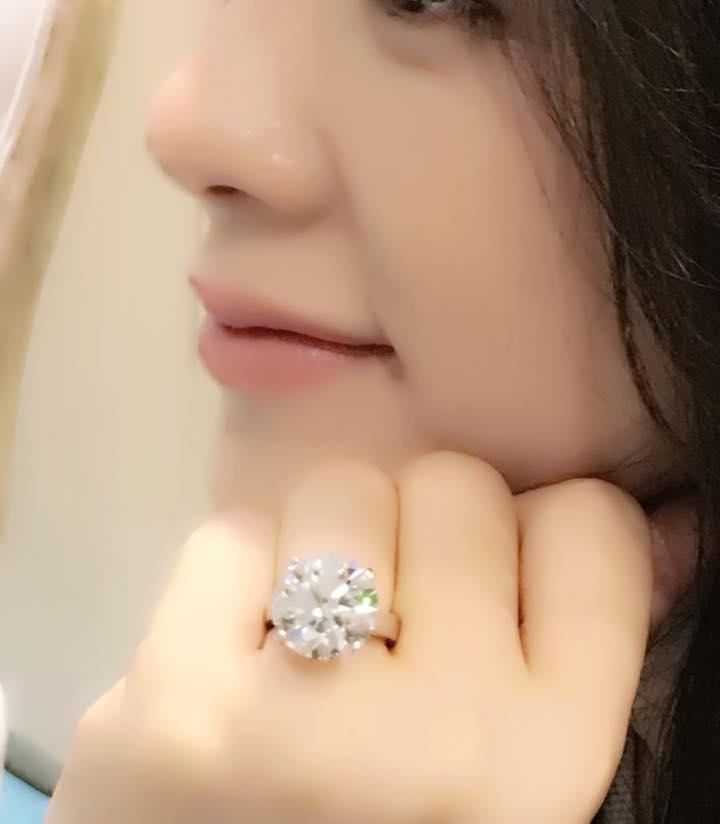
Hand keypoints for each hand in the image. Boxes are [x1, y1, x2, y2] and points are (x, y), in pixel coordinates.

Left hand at [46, 452, 651, 823]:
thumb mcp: (515, 780)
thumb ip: (581, 649)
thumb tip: (668, 523)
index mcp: (551, 761)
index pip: (588, 526)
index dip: (535, 533)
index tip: (492, 577)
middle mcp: (443, 736)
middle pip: (455, 484)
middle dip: (421, 537)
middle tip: (387, 627)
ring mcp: (304, 718)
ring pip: (340, 490)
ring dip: (324, 547)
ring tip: (307, 643)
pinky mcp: (178, 704)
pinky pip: (230, 536)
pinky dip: (232, 580)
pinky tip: (232, 659)